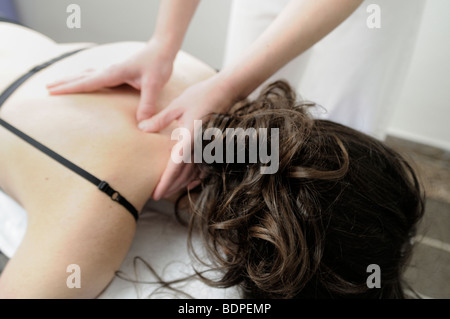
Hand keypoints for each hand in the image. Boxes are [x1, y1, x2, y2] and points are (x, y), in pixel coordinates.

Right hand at [46, 39, 174, 121]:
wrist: (162, 50)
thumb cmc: (158, 64)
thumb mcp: (154, 84)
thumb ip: (147, 103)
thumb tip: (141, 122)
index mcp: (114, 73)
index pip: (87, 82)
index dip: (70, 87)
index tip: (53, 91)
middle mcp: (110, 70)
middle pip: (82, 77)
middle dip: (64, 83)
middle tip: (47, 89)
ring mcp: (112, 70)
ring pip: (87, 75)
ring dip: (72, 79)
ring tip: (57, 84)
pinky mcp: (117, 72)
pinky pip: (95, 77)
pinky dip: (84, 79)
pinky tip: (82, 82)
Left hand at [139, 74, 235, 199]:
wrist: (225, 91)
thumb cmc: (200, 95)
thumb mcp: (177, 105)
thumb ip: (160, 119)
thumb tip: (141, 129)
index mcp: (189, 137)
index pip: (176, 165)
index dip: (166, 181)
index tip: (156, 194)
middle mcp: (200, 146)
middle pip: (184, 173)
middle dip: (171, 186)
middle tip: (156, 196)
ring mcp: (207, 147)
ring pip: (193, 172)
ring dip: (181, 183)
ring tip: (168, 191)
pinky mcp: (211, 145)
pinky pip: (203, 166)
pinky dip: (195, 177)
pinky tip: (189, 184)